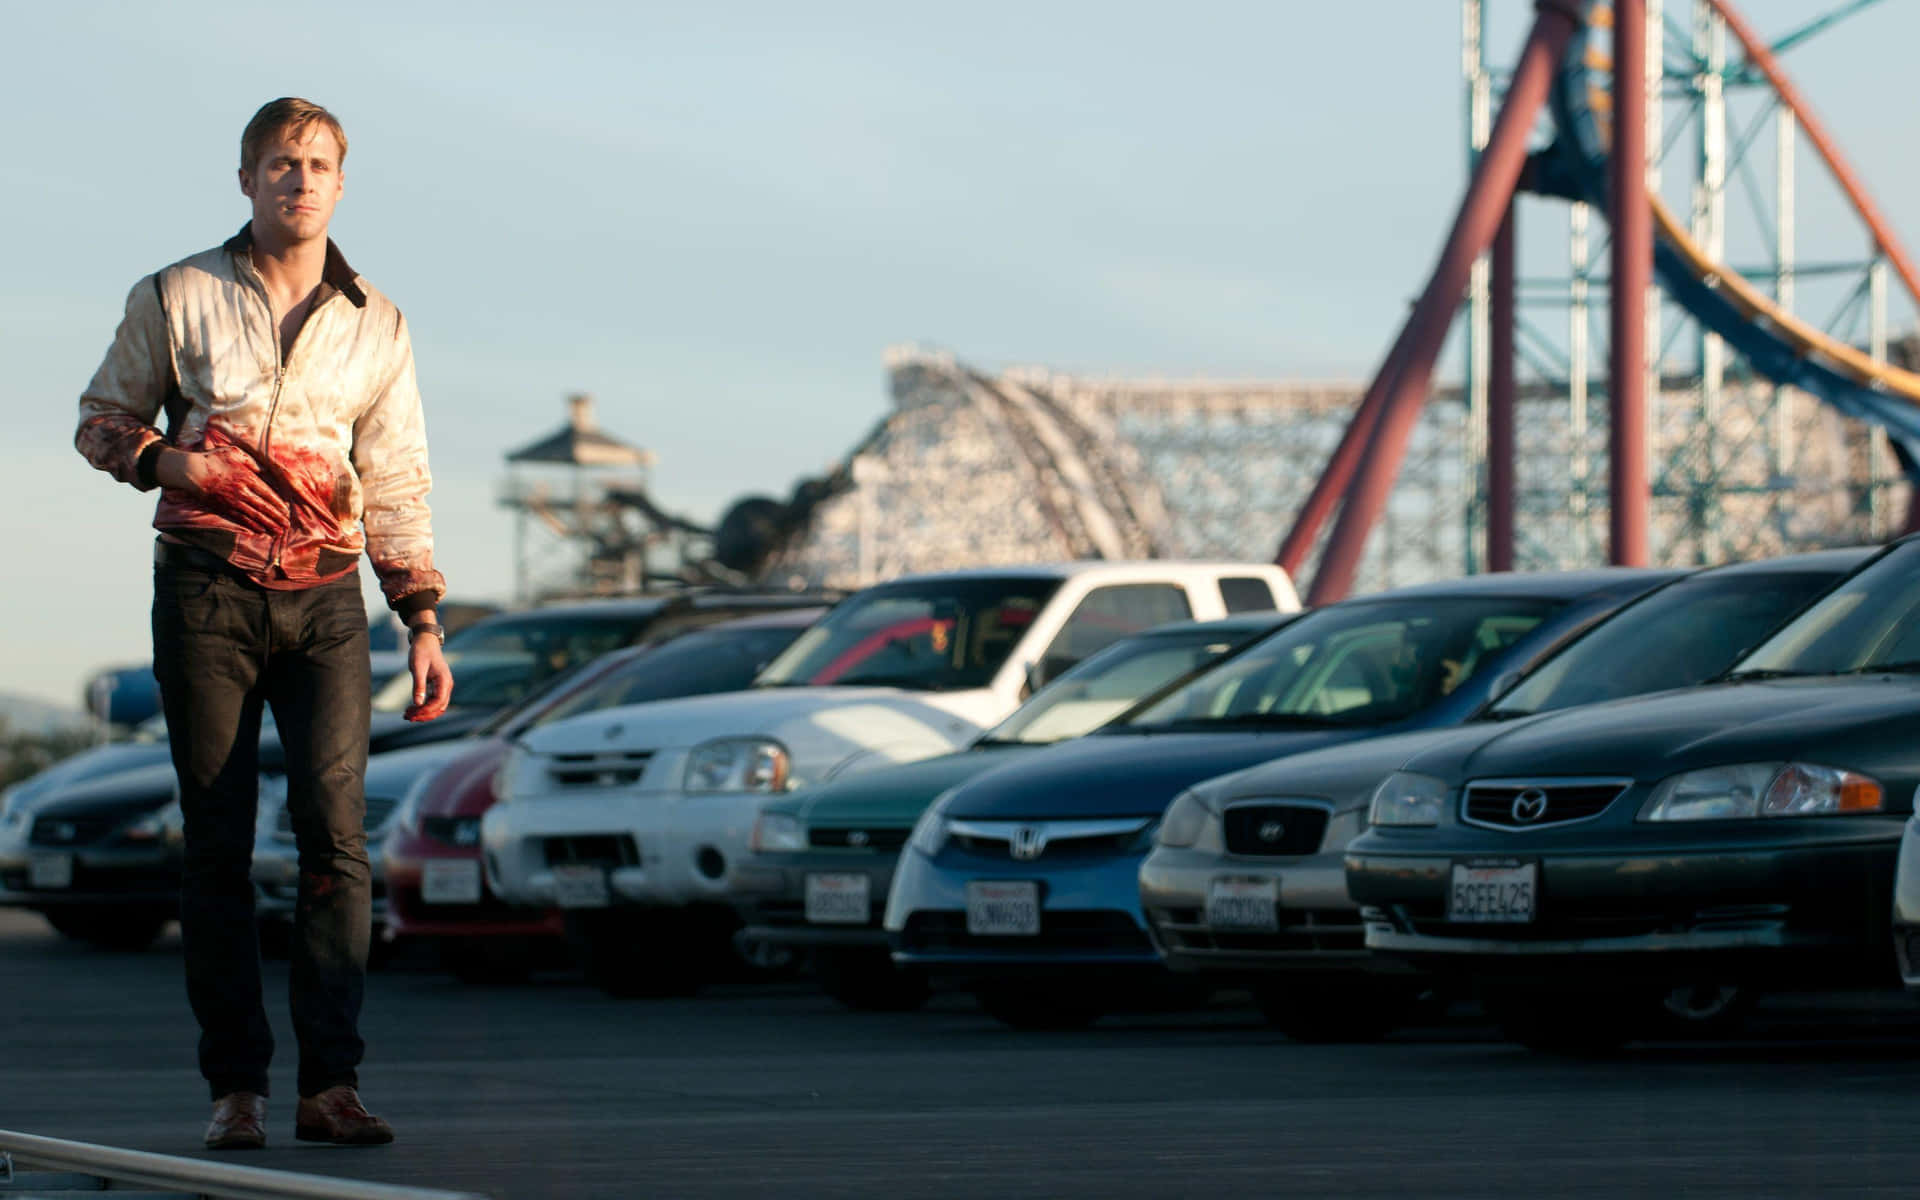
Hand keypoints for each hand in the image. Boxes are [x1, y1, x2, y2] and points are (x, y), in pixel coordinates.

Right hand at [156, 446, 289, 530]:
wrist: (191, 470)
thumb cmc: (213, 459)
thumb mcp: (235, 453)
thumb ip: (252, 462)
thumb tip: (264, 470)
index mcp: (247, 478)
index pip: (268, 494)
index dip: (278, 505)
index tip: (286, 512)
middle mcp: (242, 491)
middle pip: (263, 508)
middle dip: (277, 518)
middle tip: (286, 526)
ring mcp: (232, 501)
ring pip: (254, 516)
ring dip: (267, 524)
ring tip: (278, 532)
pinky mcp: (223, 508)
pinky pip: (240, 519)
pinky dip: (251, 525)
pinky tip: (260, 530)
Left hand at [404, 632, 453, 721]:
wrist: (425, 640)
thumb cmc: (421, 651)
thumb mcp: (418, 668)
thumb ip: (419, 686)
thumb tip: (417, 703)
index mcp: (444, 680)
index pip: (439, 702)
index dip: (426, 710)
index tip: (412, 713)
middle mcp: (447, 685)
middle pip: (439, 708)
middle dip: (424, 715)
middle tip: (407, 717)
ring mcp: (443, 686)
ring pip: (437, 707)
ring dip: (424, 713)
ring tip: (407, 715)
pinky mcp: (437, 686)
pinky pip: (433, 701)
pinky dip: (423, 707)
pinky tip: (411, 708)